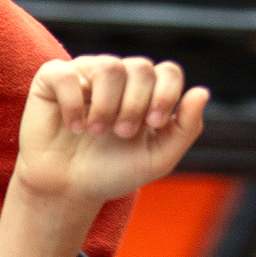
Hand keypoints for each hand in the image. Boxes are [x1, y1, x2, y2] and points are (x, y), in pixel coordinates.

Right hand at [10, 57, 210, 208]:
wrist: (68, 190)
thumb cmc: (112, 172)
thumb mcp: (158, 159)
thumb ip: (185, 128)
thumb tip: (203, 92)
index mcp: (146, 92)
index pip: (168, 71)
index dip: (165, 94)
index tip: (154, 123)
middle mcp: (118, 77)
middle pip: (140, 67)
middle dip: (135, 104)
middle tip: (122, 133)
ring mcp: (85, 74)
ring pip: (108, 66)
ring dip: (106, 106)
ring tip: (95, 132)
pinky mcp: (52, 79)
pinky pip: (67, 74)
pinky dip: (73, 103)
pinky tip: (74, 126)